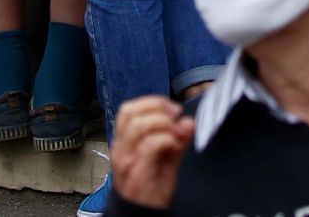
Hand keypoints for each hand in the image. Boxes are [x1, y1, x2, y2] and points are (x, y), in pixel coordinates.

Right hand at [110, 95, 195, 209]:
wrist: (146, 213)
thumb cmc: (153, 186)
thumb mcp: (168, 157)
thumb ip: (178, 138)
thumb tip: (188, 121)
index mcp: (124, 142)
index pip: (128, 110)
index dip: (152, 102)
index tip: (172, 109)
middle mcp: (120, 149)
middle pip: (131, 113)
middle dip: (158, 109)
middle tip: (176, 118)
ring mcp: (126, 161)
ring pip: (139, 126)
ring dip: (164, 124)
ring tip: (175, 135)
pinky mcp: (136, 172)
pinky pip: (150, 144)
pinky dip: (167, 140)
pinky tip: (174, 147)